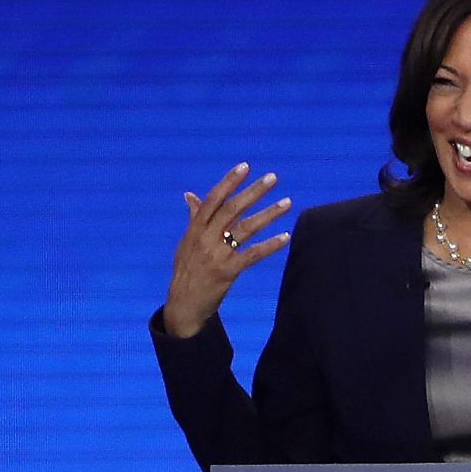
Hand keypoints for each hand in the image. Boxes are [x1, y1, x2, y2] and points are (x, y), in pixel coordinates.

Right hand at [163, 162, 291, 337]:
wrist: (183, 305)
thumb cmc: (186, 271)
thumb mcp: (185, 243)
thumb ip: (193, 218)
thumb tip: (189, 194)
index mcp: (195, 229)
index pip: (213, 199)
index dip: (229, 182)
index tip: (245, 166)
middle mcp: (205, 238)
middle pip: (232, 209)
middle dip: (253, 191)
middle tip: (273, 178)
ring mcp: (216, 254)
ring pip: (245, 228)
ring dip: (268, 214)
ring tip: (287, 203)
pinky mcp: (227, 271)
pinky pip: (252, 255)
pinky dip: (270, 245)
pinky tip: (285, 237)